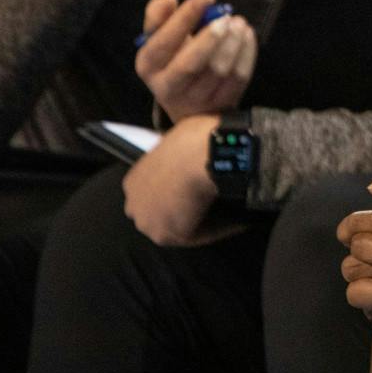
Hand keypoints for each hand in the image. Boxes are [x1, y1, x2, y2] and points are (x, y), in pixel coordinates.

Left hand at [123, 114, 219, 245]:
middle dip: (183, 210)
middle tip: (212, 202)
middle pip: (161, 213)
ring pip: (179, 226)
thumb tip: (197, 150)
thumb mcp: (181, 135)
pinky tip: (238, 220)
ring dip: (201, 221)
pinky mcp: (169, 237)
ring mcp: (148, 224)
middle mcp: (133, 206)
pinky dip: (218, 229)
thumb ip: (180, 152)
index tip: (199, 186)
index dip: (176, 191)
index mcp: (133, 181)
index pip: (153, 192)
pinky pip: (198, 235)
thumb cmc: (193, 139)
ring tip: (230, 212)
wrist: (201, 155)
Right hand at [136, 0, 256, 120]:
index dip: (184, 18)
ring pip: (218, 70)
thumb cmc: (173, 59)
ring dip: (232, 42)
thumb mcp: (159, 40)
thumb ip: (159, 17)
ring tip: (238, 22)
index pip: (164, 42)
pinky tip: (246, 34)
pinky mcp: (221, 103)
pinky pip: (238, 77)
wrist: (188, 101)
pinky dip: (246, 53)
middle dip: (210, 38)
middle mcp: (168, 87)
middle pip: (190, 64)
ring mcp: (196, 99)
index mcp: (149, 66)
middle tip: (225, 17)